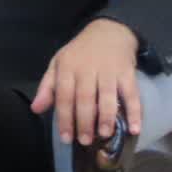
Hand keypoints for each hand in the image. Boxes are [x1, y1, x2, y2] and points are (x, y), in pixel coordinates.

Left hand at [30, 19, 141, 145]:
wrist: (109, 31)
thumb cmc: (80, 53)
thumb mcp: (59, 63)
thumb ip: (48, 87)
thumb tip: (36, 109)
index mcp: (68, 67)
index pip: (64, 94)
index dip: (64, 117)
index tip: (66, 138)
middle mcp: (88, 68)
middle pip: (85, 97)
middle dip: (84, 121)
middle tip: (85, 141)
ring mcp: (109, 70)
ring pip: (107, 95)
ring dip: (106, 117)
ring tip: (104, 134)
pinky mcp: (127, 72)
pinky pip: (132, 93)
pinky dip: (135, 111)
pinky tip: (135, 129)